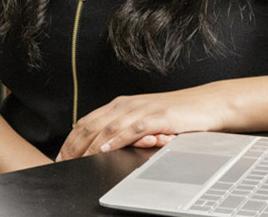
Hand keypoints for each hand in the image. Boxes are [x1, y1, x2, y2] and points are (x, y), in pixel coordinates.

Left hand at [56, 87, 229, 160]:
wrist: (207, 104)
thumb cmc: (176, 116)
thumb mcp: (144, 121)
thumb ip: (124, 130)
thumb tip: (102, 146)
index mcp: (120, 106)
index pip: (88, 122)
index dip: (71, 139)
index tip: (60, 156)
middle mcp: (127, 105)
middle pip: (92, 125)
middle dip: (74, 145)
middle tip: (62, 161)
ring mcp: (141, 109)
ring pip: (108, 126)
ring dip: (91, 145)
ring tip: (78, 159)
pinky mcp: (157, 116)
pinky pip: (132, 128)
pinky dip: (117, 139)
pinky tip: (108, 148)